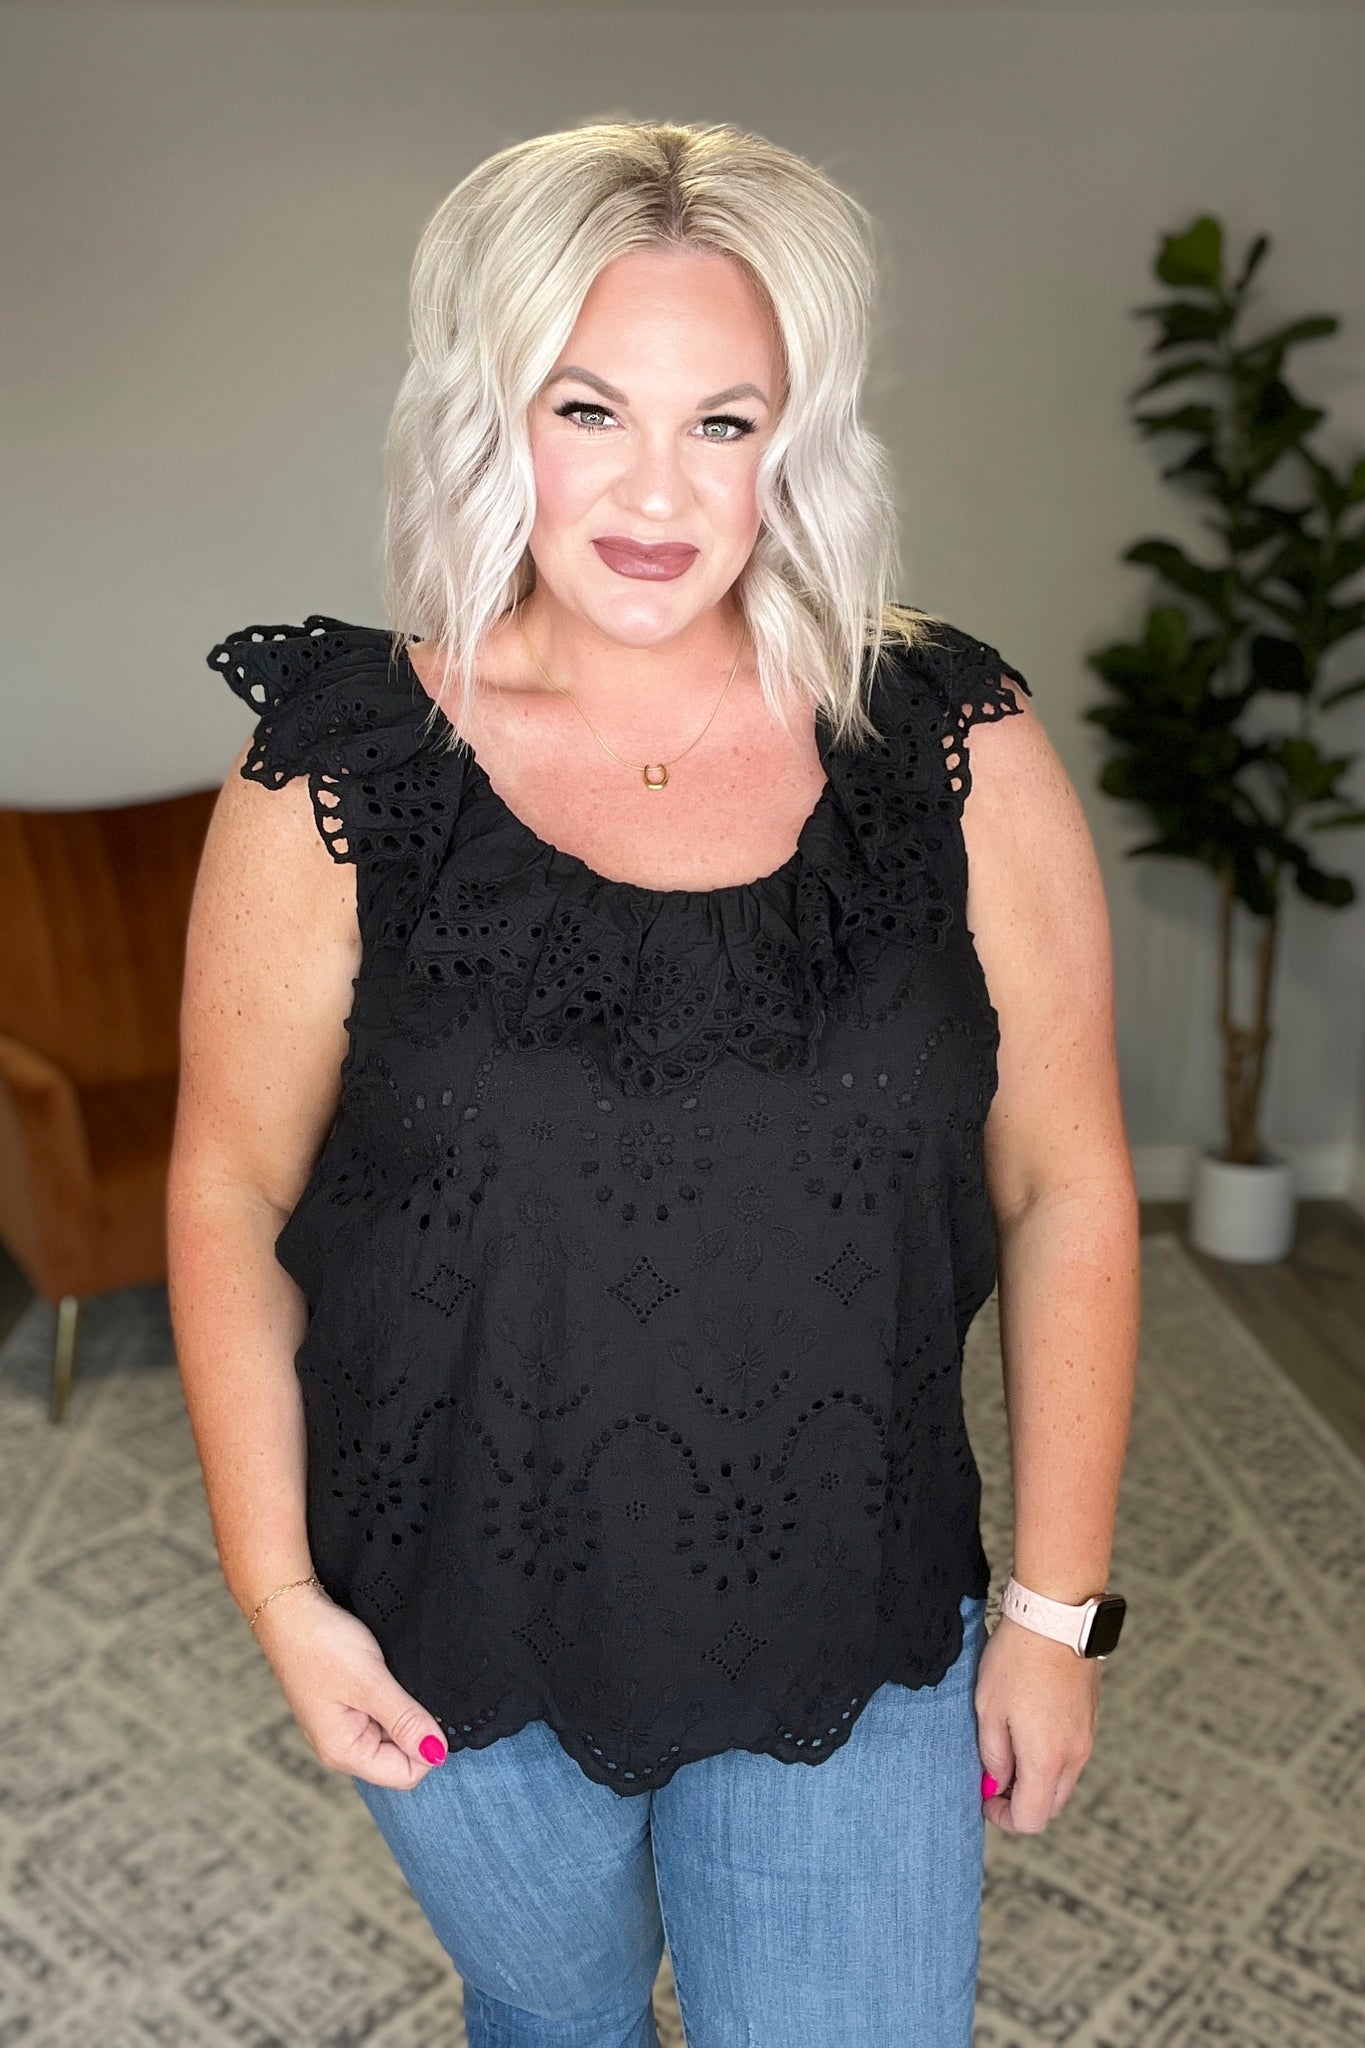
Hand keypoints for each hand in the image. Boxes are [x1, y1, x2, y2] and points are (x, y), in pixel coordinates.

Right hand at [249, 1582, 449, 1788]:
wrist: (289, 1609)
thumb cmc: (320, 1644)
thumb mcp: (370, 1682)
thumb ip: (404, 1720)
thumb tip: (437, 1753)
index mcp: (344, 1752)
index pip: (405, 1774)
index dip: (427, 1746)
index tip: (430, 1709)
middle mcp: (341, 1747)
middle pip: (399, 1758)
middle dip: (414, 1728)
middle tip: (409, 1688)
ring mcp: (341, 1727)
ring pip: (391, 1735)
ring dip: (403, 1711)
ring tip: (393, 1678)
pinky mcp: (344, 1706)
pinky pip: (380, 1715)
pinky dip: (391, 1698)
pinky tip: (386, 1674)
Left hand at [974, 1614, 1099, 1833]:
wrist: (1055, 1616)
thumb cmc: (1016, 1659)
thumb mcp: (988, 1708)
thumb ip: (993, 1755)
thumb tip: (996, 1782)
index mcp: (1046, 1760)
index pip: (1032, 1819)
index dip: (1004, 1818)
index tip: (985, 1797)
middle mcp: (1074, 1755)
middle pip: (1052, 1805)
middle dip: (1021, 1801)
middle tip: (993, 1776)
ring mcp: (1087, 1737)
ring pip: (1064, 1781)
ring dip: (1037, 1779)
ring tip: (1008, 1747)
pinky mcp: (1091, 1719)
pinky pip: (1072, 1755)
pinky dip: (1051, 1757)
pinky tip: (1028, 1728)